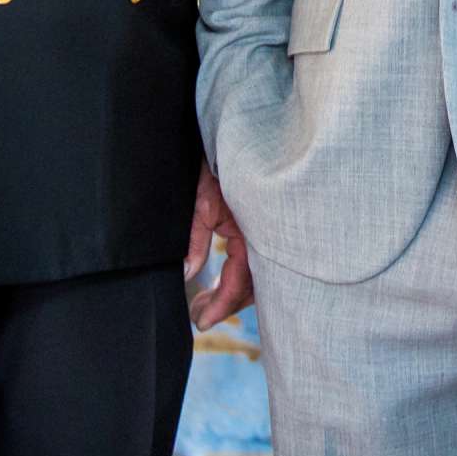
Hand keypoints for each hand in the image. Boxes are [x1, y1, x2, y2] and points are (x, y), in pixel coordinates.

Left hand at [186, 166, 253, 329]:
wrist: (235, 134)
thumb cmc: (216, 164)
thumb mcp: (200, 203)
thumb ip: (195, 241)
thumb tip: (188, 274)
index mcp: (254, 230)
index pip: (239, 281)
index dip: (221, 305)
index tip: (201, 321)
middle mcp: (267, 233)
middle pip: (254, 285)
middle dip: (227, 304)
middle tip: (199, 314)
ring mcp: (268, 229)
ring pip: (259, 274)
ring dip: (235, 292)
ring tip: (206, 303)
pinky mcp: (264, 224)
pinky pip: (259, 259)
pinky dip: (243, 275)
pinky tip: (223, 282)